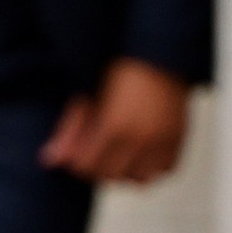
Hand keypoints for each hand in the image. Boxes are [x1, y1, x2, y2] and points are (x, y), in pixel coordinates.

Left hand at [40, 58, 191, 186]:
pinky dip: (151, 166)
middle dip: (97, 165)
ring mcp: (163, 141)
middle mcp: (141, 138)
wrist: (161, 52)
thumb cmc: (123, 65)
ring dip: (125, 170)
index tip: (75, 148)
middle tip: (94, 149)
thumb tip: (52, 159)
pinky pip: (163, 170)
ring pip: (138, 179)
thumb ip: (70, 128)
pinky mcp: (179, 139)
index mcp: (115, 125)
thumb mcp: (89, 94)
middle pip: (110, 175)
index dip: (76, 160)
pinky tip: (141, 150)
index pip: (86, 165)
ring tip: (118, 151)